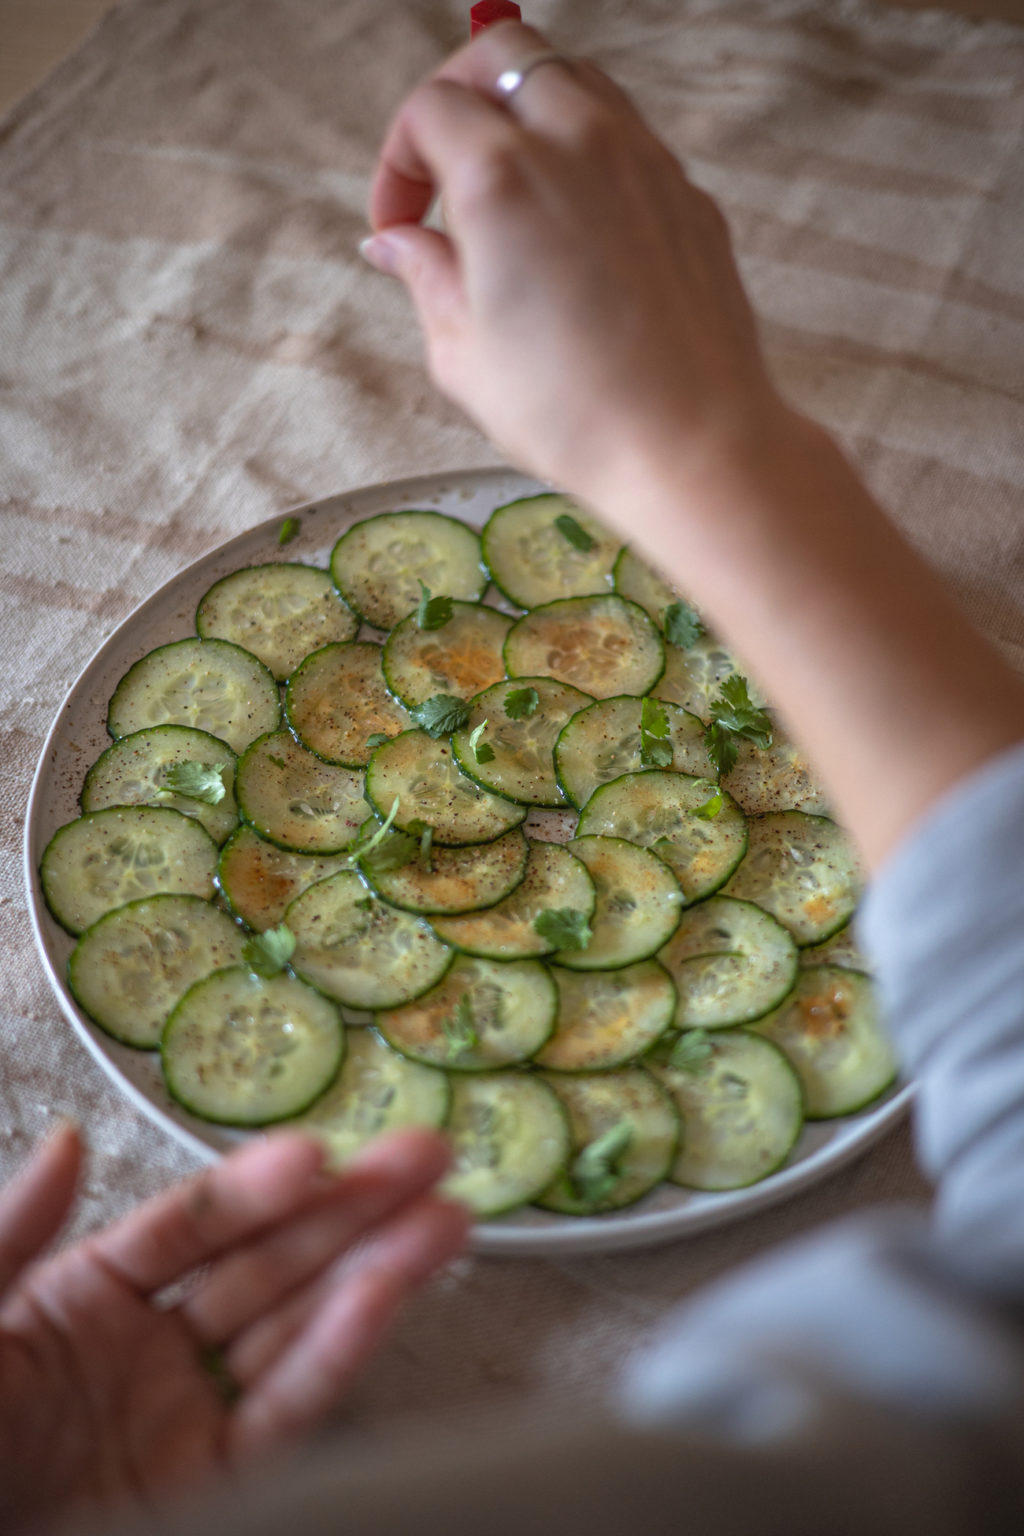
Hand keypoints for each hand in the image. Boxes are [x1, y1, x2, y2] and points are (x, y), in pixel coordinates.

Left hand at [0, 1122, 466, 1534]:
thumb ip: (15, 1232)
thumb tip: (67, 1138)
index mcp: (87, 1296)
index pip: (192, 1227)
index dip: (254, 1189)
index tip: (315, 1151)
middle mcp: (151, 1348)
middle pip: (267, 1264)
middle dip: (351, 1208)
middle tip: (426, 1153)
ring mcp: (188, 1415)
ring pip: (296, 1327)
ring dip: (375, 1268)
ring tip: (446, 1216)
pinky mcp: (213, 1483)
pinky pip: (284, 1412)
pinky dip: (339, 1353)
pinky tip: (387, 1294)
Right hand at [364, 22, 782, 517]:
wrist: (689, 442)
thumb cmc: (572, 412)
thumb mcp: (463, 355)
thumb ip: (425, 278)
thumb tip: (397, 243)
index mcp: (501, 176)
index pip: (430, 110)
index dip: (398, 162)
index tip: (398, 224)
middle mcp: (576, 141)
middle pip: (504, 52)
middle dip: (459, 92)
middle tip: (443, 163)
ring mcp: (642, 159)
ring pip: (574, 78)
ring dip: (528, 109)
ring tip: (511, 187)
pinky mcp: (687, 193)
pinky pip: (628, 135)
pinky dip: (587, 151)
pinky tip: (575, 224)